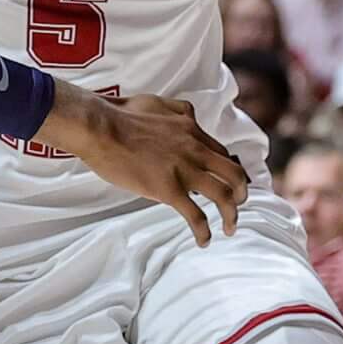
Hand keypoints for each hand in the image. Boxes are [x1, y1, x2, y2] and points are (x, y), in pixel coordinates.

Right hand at [36, 86, 246, 246]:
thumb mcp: (160, 103)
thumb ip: (179, 110)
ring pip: (224, 196)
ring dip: (231, 215)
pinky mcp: (168, 190)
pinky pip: (195, 215)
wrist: (101, 127)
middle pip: (234, 174)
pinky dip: (204, 231)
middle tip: (239, 204)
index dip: (227, 170)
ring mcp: (184, 171)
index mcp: (192, 130)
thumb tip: (189, 115)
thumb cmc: (121, 114)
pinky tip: (203, 241)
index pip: (221, 153)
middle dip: (241, 192)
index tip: (226, 181)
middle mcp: (196, 150)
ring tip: (230, 228)